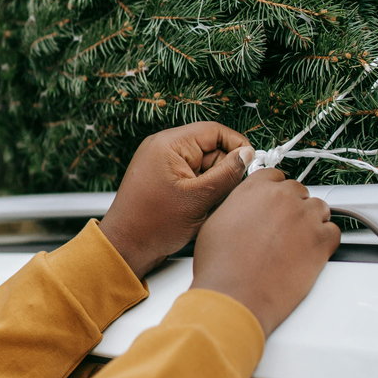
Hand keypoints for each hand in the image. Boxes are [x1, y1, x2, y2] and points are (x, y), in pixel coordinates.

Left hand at [99, 122, 254, 278]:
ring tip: (208, 204)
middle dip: (224, 170)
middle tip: (228, 192)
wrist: (127, 247)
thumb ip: (227, 174)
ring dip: (214, 183)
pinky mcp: (166, 178)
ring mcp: (164, 164)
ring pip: (205, 165)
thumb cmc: (152, 225)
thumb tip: (247, 156)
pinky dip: (203, 190)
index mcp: (168, 144)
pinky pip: (194, 176)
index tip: (251, 163)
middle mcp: (164, 148)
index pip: (214, 130)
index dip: (236, 145)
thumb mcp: (198, 199)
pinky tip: (201, 208)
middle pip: (211, 148)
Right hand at [191, 169, 339, 337]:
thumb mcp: (217, 221)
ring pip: (319, 208)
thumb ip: (238, 205)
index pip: (276, 177)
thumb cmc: (221, 265)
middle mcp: (282, 197)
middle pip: (299, 191)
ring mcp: (304, 217)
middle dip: (293, 207)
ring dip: (311, 221)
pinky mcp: (321, 240)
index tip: (276, 204)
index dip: (276, 192)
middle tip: (284, 229)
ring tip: (297, 242)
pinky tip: (310, 253)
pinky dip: (325, 241)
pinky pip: (333, 232)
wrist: (234, 294)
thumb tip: (246, 208)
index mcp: (255, 188)